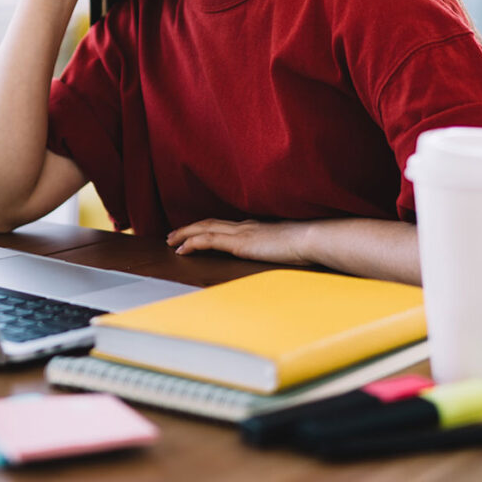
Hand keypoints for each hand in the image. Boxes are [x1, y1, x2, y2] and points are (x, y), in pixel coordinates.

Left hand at [166, 218, 312, 266]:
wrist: (311, 239)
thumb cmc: (306, 245)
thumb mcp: (288, 247)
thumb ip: (278, 250)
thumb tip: (279, 257)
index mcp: (255, 227)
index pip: (225, 225)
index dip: (206, 228)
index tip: (194, 233)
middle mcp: (245, 226)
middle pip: (209, 223)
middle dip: (188, 229)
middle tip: (172, 235)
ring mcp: (241, 232)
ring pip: (204, 229)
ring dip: (184, 234)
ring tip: (170, 242)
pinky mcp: (239, 242)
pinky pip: (208, 240)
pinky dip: (192, 243)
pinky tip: (182, 249)